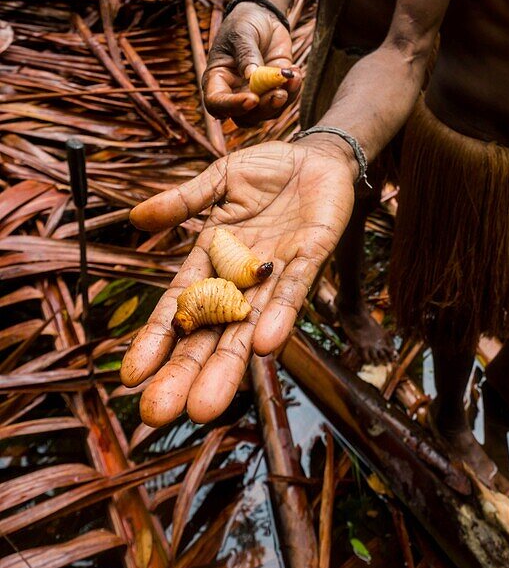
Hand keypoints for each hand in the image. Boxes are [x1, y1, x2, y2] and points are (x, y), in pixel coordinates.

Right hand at [120, 139, 354, 424]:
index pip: (179, 306)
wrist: (318, 155)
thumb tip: (134, 216)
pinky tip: (266, 347)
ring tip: (207, 405)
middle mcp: (242, 278)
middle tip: (160, 412)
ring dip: (230, 365)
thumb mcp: (219, 180)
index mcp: (213, 259)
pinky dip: (281, 318)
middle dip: (187, 372)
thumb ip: (182, 201)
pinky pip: (294, 293)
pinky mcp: (310, 259)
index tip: (132, 376)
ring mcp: (275, 273)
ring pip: (249, 327)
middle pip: (210, 333)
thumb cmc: (268, 170)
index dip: (157, 339)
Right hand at [202, 4, 301, 124]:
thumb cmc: (244, 23)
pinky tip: (295, 72)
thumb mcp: (242, 34)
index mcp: (217, 79)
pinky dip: (293, 90)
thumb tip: (252, 77)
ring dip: (282, 100)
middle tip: (280, 93)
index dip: (232, 106)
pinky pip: (285, 99)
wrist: (263, 16)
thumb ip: (246, 55)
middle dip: (264, 108)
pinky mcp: (275, 88)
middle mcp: (234, 92)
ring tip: (292, 76)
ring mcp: (256, 92)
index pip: (217, 103)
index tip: (252, 99)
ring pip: (267, 113)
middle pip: (245, 116)